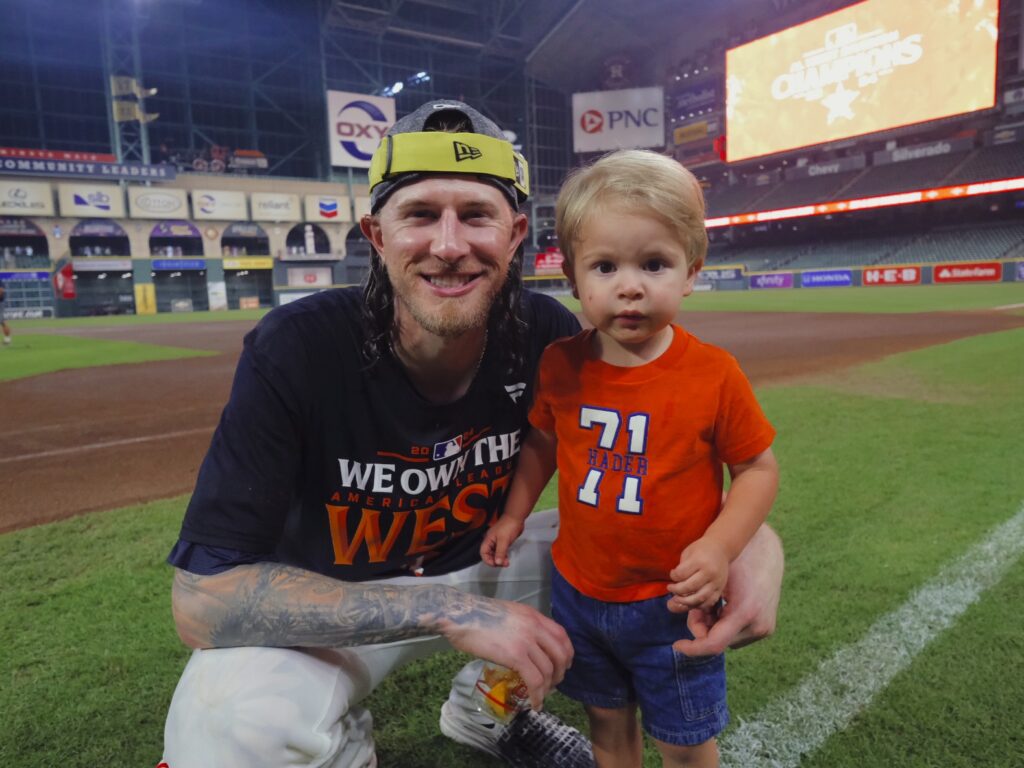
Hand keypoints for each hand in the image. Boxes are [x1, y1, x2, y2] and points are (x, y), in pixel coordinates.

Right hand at [437, 591, 572, 709]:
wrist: (460, 615)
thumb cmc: (476, 614)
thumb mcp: (508, 614)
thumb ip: (522, 626)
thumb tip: (526, 644)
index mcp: (533, 615)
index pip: (561, 635)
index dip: (566, 654)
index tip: (562, 666)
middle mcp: (534, 627)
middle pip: (560, 654)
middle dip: (560, 673)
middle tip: (553, 684)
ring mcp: (526, 641)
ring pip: (548, 670)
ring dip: (548, 687)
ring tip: (541, 696)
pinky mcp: (515, 655)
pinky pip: (535, 680)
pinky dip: (538, 695)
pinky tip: (535, 703)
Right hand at [480, 515, 525, 566]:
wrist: (516, 518)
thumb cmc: (508, 525)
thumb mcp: (504, 540)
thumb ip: (500, 552)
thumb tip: (497, 562)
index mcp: (488, 540)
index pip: (483, 553)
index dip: (488, 560)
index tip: (495, 564)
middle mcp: (491, 541)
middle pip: (489, 555)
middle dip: (495, 561)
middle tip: (503, 564)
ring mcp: (497, 542)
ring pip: (495, 554)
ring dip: (500, 559)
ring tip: (506, 562)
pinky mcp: (503, 542)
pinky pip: (501, 551)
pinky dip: (503, 556)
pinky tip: (507, 558)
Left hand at [667, 536, 728, 611]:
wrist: (721, 548)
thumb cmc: (701, 550)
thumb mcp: (688, 553)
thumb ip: (681, 568)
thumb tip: (674, 585)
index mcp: (699, 561)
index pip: (681, 574)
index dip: (673, 576)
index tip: (672, 574)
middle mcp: (709, 573)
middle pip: (689, 588)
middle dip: (676, 590)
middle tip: (670, 588)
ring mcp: (716, 582)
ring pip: (699, 598)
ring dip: (685, 601)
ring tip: (677, 598)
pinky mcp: (720, 589)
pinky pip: (709, 602)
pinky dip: (698, 605)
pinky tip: (690, 602)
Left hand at [670, 524, 783, 654]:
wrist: (766, 553)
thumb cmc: (737, 562)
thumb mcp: (713, 583)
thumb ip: (697, 605)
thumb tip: (683, 622)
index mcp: (745, 613)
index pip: (713, 644)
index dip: (692, 648)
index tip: (676, 645)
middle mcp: (758, 626)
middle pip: (718, 641)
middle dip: (702, 628)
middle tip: (695, 609)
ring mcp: (764, 629)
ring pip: (727, 640)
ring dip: (713, 627)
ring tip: (711, 605)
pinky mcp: (766, 628)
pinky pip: (737, 634)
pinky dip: (725, 625)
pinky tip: (722, 607)